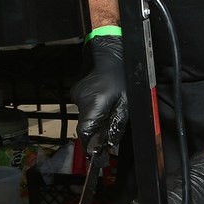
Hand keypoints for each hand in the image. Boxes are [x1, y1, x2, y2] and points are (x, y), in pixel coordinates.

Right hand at [70, 35, 128, 154]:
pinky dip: (95, 106)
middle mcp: (81, 101)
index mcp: (93, 105)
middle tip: (111, 130)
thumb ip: (117, 124)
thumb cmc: (121, 72)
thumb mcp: (127, 101)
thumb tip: (110, 143)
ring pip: (86, 114)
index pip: (85, 134)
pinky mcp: (77, 88)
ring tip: (112, 107)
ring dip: (98, 116)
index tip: (97, 155)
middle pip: (86, 125)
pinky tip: (105, 97)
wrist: (108, 47)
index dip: (91, 146)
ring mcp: (77, 94)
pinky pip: (86, 104)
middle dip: (98, 130)